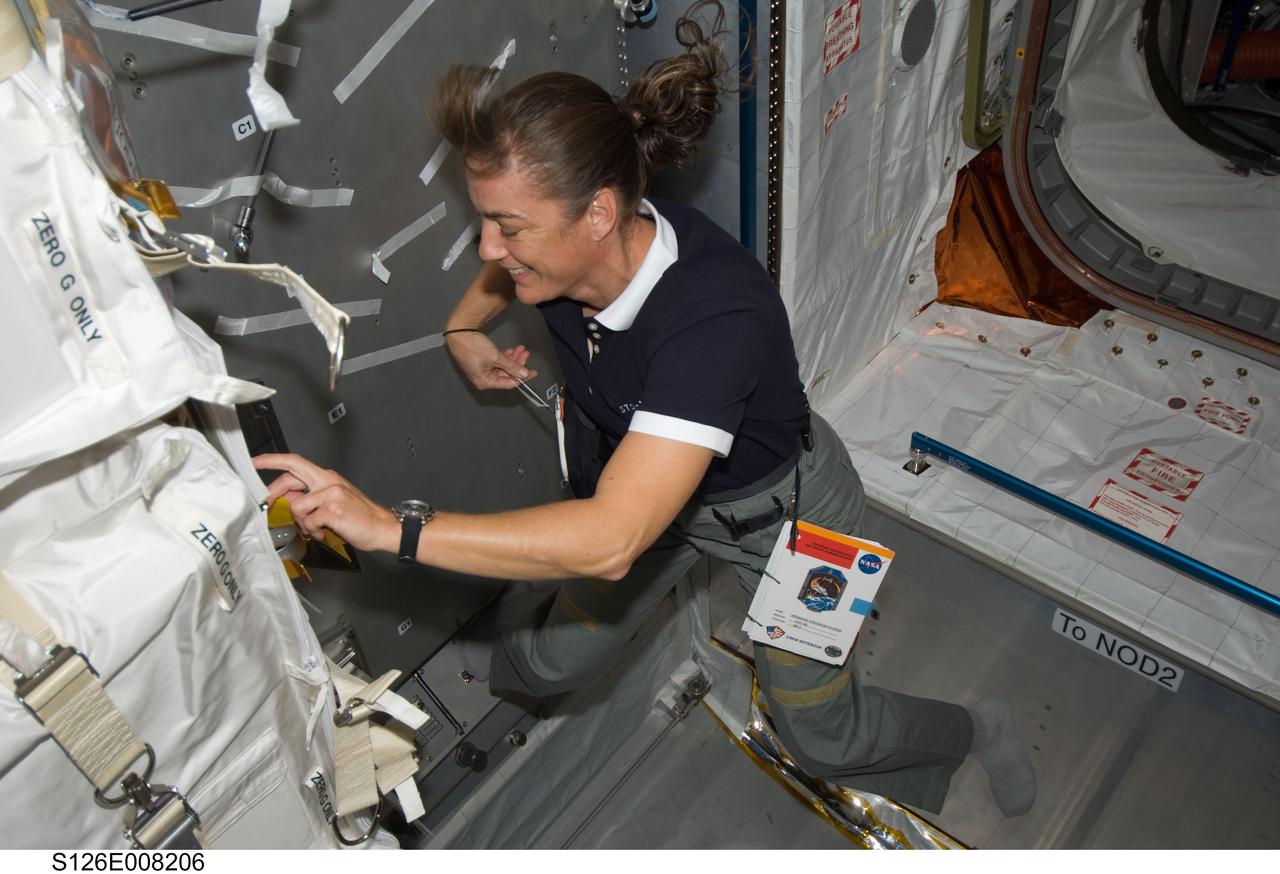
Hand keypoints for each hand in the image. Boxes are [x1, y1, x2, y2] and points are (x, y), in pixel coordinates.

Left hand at [252, 453, 398, 554]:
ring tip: (317, 529)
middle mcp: (328, 481)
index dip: (273, 460)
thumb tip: (289, 497)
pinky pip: (309, 522)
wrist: (383, 528)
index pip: (295, 462)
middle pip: (290, 476)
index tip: (255, 462)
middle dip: (272, 490)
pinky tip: (325, 532)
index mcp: (327, 477)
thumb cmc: (360, 517)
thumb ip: (310, 497)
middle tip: (265, 501)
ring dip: (303, 523)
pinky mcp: (333, 509)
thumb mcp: (333, 501)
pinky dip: (314, 532)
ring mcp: (331, 494)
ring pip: (297, 507)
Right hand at [445, 330, 538, 390]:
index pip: (509, 383)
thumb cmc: (469, 346)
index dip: (522, 377)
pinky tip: (511, 351)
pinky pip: (497, 362)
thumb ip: (511, 366)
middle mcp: (483, 378)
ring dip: (512, 358)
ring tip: (520, 350)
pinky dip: (505, 356)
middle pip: (507, 374)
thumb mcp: (495, 357)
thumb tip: (523, 373)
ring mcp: (482, 369)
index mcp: (485, 382)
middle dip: (517, 364)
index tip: (531, 372)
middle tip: (525, 355)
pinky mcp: (482, 361)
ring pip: (503, 366)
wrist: (459, 332)